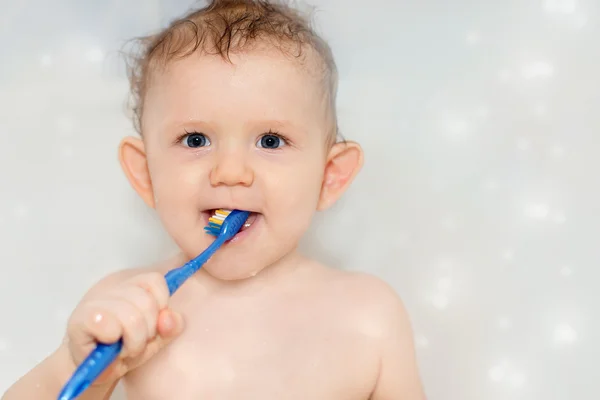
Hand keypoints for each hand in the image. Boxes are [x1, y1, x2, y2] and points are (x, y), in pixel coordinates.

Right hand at [65, 272, 183, 384]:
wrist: (92, 374)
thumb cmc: (123, 352)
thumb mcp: (154, 341)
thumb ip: (169, 327)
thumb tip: (168, 317)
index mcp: (132, 288)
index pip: (155, 280)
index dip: (161, 303)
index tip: (153, 324)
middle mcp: (112, 290)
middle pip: (146, 301)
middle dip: (148, 331)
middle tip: (136, 343)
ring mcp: (95, 302)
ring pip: (130, 316)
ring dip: (133, 341)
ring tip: (123, 349)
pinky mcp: (80, 319)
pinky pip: (107, 323)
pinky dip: (113, 339)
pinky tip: (107, 346)